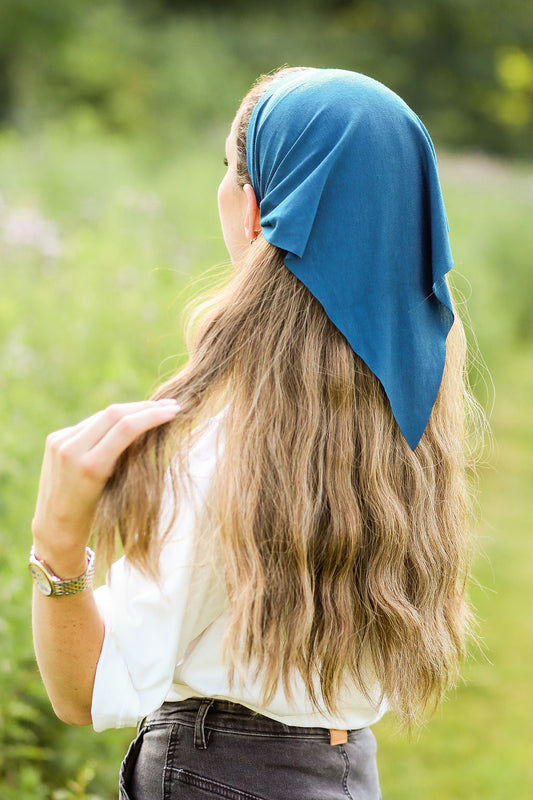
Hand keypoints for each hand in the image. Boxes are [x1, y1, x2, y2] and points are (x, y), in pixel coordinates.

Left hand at [32, 400, 178, 573]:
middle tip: (170, 405)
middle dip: (144, 407)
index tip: (174, 411)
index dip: (152, 415)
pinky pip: (89, 423)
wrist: (56, 526)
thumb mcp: (118, 487)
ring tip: (153, 409)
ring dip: (130, 410)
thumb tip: (149, 426)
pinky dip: (111, 421)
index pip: (125, 427)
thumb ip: (127, 456)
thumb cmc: (96, 516)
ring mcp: (60, 441)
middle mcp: (71, 450)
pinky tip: (127, 419)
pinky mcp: (55, 438)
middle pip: (114, 414)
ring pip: (102, 415)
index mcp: (90, 466)